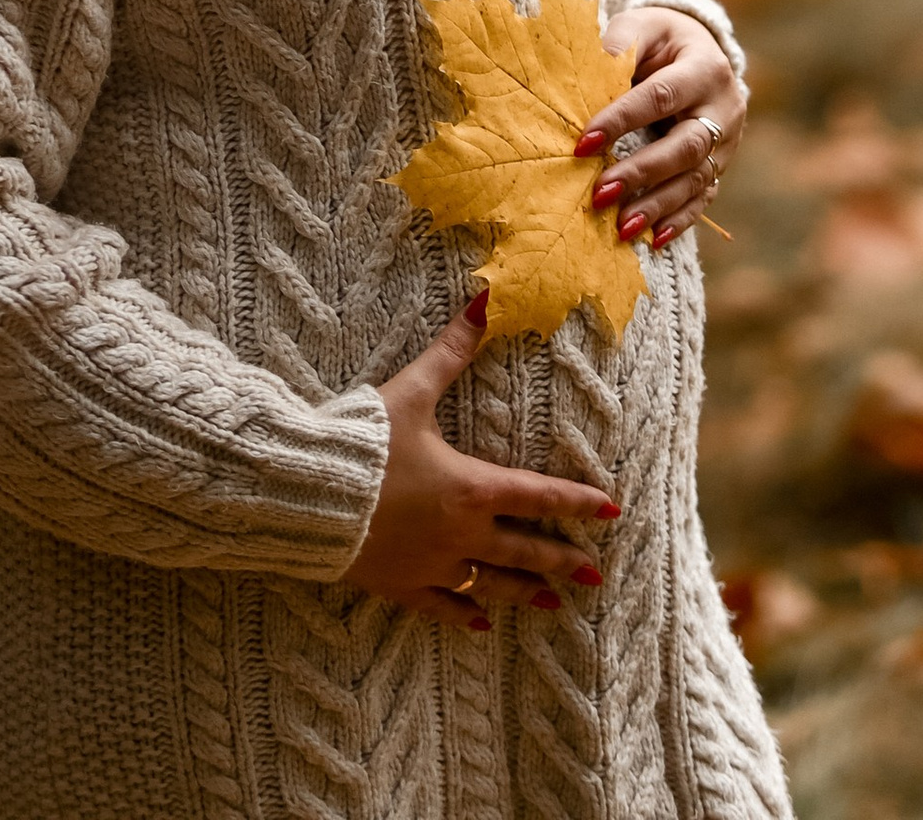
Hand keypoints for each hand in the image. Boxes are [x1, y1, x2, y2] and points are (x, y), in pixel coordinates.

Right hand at [339, 297, 619, 632]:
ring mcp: (433, 566)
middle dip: (561, 560)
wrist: (310, 493)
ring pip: (491, 584)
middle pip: (523, 550)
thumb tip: (487, 299)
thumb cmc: (365, 441)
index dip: (577, 502)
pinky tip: (479, 623)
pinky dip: (464, 614)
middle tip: (595, 574)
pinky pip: (442, 606)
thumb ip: (453, 349)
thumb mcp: (412, 390)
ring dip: (523, 591)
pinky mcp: (401, 585)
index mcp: (471, 488)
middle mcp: (462, 534)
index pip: (538, 496)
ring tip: (552, 603)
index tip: (611, 510)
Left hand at [573, 8, 744, 251]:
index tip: (583, 143)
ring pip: (695, 180)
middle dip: (641, 172)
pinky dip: (679, 221)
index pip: (661, 97)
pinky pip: (703, 198)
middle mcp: (724, 108)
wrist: (698, 49)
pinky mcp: (721, 166)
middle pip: (686, 147)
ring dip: (657, 206)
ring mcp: (728, 142)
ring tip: (621, 227)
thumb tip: (589, 78)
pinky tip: (653, 240)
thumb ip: (618, 46)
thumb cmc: (660, 39)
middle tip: (600, 193)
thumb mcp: (642, 27)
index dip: (621, 119)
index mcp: (705, 67)